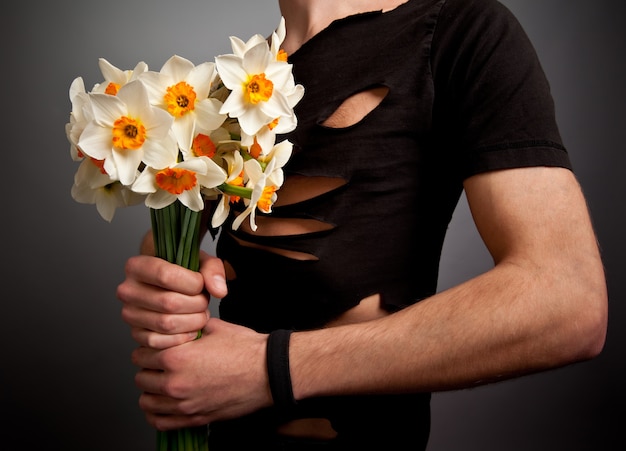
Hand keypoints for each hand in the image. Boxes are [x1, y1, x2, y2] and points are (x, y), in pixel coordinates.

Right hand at [117, 251, 227, 349]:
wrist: (170, 285)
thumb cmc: (183, 272)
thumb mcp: (199, 260)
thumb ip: (212, 269)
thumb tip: (218, 290)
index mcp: (137, 266)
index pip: (166, 276)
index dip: (193, 283)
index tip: (201, 284)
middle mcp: (127, 290)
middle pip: (169, 303)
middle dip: (196, 304)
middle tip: (203, 301)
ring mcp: (129, 314)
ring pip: (167, 324)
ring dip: (193, 321)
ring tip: (199, 313)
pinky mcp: (136, 333)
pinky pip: (160, 342)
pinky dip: (182, 338)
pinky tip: (190, 328)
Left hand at [132, 317, 271, 429]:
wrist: (268, 372)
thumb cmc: (246, 350)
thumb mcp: (216, 327)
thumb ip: (193, 328)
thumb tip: (185, 326)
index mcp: (177, 358)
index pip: (141, 355)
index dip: (148, 348)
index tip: (155, 348)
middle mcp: (176, 383)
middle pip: (141, 378)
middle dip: (148, 369)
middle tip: (159, 364)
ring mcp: (185, 404)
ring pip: (146, 402)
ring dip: (151, 391)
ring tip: (162, 383)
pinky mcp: (195, 418)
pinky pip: (160, 422)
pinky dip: (157, 414)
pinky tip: (165, 403)